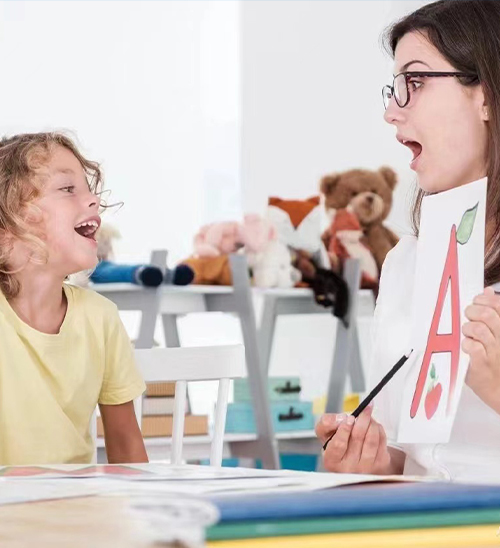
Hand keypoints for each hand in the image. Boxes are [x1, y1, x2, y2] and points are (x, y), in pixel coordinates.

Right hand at [315, 405, 391, 474]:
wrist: (354, 459)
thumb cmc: (337, 444)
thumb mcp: (325, 433)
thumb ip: (326, 423)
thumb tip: (341, 419)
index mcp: (332, 461)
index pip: (338, 445)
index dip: (344, 429)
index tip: (350, 417)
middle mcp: (348, 468)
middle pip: (357, 438)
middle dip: (362, 419)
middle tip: (365, 408)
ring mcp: (365, 468)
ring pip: (371, 439)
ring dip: (371, 422)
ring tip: (367, 415)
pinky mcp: (379, 465)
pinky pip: (381, 441)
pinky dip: (378, 428)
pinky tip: (373, 425)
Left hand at [462, 286, 499, 412]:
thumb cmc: (497, 360)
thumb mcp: (498, 334)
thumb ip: (494, 311)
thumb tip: (487, 290)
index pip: (498, 305)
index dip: (484, 300)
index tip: (476, 301)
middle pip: (488, 315)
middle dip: (472, 311)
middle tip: (468, 317)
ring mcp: (494, 353)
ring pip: (477, 329)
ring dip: (467, 328)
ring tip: (467, 334)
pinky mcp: (482, 366)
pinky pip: (472, 347)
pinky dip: (466, 344)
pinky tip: (467, 346)